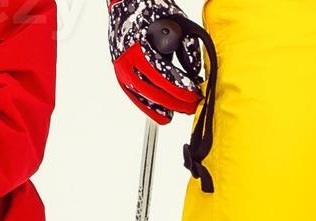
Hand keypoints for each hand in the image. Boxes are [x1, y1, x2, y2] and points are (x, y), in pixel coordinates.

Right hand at [109, 0, 205, 123]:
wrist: (126, 3)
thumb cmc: (151, 9)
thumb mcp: (177, 24)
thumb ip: (188, 48)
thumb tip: (196, 73)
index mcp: (140, 48)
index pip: (163, 75)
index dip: (180, 89)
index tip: (194, 95)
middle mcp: (127, 60)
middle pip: (152, 90)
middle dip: (174, 102)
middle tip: (190, 106)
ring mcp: (121, 67)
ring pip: (141, 96)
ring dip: (159, 108)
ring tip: (174, 115)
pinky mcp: (120, 71)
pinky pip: (132, 94)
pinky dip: (145, 105)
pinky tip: (158, 112)